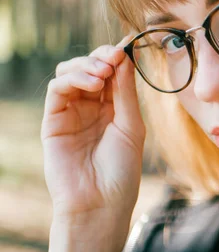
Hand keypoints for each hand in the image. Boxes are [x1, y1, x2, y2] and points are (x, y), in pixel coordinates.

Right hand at [41, 36, 144, 222]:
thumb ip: (126, 92)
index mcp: (114, 109)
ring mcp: (71, 113)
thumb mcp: (132, 126)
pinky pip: (57, 90)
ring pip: (70, 73)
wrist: (100, 203)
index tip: (126, 47)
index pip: (112, 73)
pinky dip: (73, 79)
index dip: (117, 58)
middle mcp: (91, 108)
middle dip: (102, 57)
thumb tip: (124, 57)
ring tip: (102, 74)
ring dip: (87, 66)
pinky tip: (92, 83)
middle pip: (91, 68)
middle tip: (113, 57)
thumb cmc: (121, 170)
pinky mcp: (53, 121)